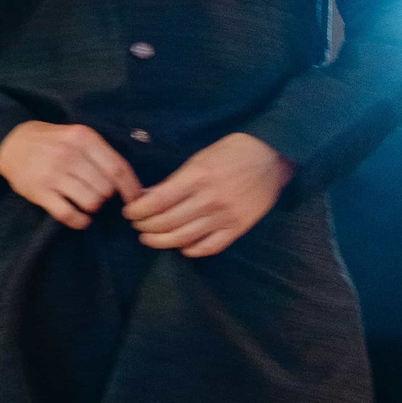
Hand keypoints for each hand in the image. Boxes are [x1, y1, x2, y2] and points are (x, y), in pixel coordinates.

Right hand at [0, 119, 140, 228]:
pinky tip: (80, 217)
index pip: (118, 168)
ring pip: (91, 202)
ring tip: (86, 202)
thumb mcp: (76, 135)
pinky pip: (69, 215)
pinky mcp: (40, 192)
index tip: (136, 199)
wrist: (10, 143)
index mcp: (83, 138)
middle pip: (106, 189)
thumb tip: (129, 182)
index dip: (131, 188)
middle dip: (107, 196)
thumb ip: (100, 153)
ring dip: (93, 207)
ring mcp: (53, 174)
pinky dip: (80, 221)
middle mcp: (69, 155)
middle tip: (98, 193)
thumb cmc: (51, 141)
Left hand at [123, 133, 290, 257]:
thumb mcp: (200, 157)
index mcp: (197, 176)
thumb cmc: (233, 151)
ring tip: (150, 239)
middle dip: (145, 227)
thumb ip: (176, 179)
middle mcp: (209, 199)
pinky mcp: (239, 228)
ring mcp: (225, 216)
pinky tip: (181, 248)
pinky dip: (192, 250)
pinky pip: (210, 247)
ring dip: (161, 241)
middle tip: (137, 227)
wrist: (272, 156)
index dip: (138, 210)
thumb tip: (148, 196)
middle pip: (167, 222)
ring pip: (184, 238)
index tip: (129, 212)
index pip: (158, 201)